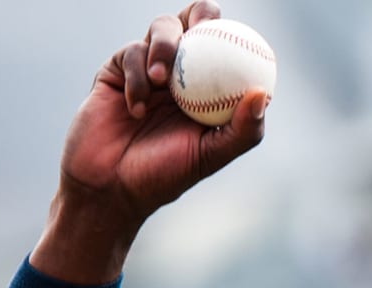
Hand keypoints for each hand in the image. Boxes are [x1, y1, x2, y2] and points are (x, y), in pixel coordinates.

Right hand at [33, 3, 267, 283]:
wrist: (110, 187)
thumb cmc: (165, 175)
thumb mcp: (210, 156)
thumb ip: (242, 130)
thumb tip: (261, 94)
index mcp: (208, 89)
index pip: (226, 49)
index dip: (235, 34)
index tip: (239, 36)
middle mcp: (180, 73)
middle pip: (193, 23)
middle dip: (200, 14)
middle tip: (203, 25)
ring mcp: (147, 68)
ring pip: (161, 30)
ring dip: (163, 46)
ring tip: (161, 81)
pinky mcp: (116, 69)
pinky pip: (130, 54)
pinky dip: (136, 78)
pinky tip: (135, 108)